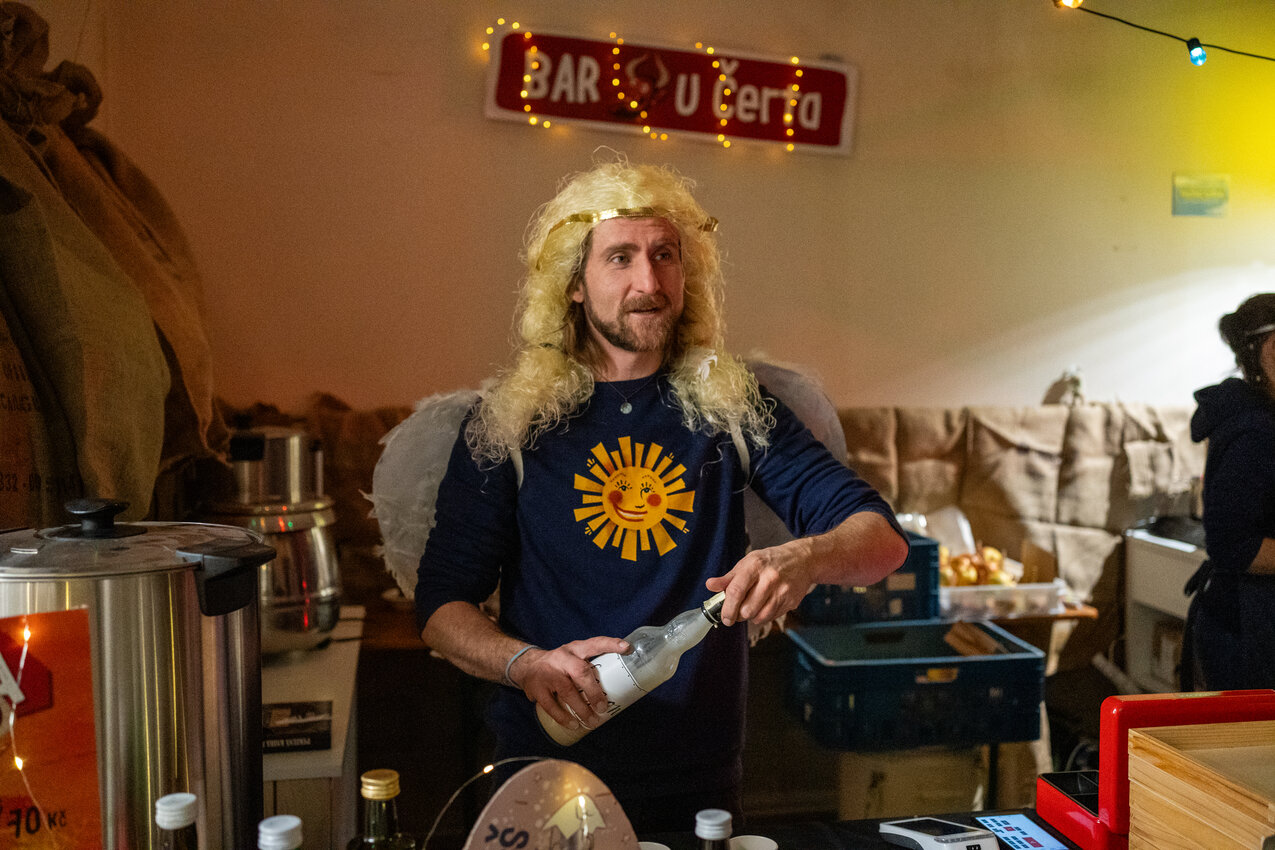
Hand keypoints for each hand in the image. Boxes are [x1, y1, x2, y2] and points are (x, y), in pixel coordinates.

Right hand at [515, 636, 629, 730]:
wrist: (526, 665)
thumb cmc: (559, 665)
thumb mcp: (573, 657)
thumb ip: (588, 668)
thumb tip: (616, 688)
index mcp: (575, 649)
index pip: (595, 644)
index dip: (610, 644)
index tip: (626, 647)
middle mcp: (562, 658)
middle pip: (580, 672)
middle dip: (594, 691)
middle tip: (603, 707)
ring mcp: (548, 673)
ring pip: (568, 692)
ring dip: (582, 709)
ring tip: (592, 721)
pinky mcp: (537, 688)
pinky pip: (551, 706)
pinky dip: (564, 717)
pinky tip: (574, 724)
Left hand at [705, 539, 817, 626]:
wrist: (802, 560)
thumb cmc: (770, 561)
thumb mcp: (748, 562)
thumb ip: (728, 577)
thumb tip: (710, 586)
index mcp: (755, 566)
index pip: (736, 591)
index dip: (727, 608)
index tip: (724, 617)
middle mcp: (770, 578)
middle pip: (747, 609)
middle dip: (738, 615)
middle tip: (736, 612)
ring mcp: (782, 591)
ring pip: (759, 617)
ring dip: (751, 617)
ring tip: (750, 608)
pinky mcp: (791, 601)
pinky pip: (771, 617)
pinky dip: (763, 616)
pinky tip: (764, 605)